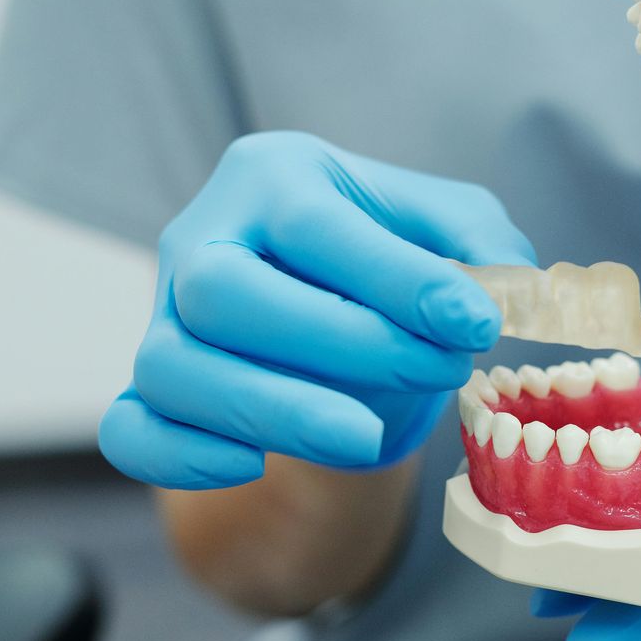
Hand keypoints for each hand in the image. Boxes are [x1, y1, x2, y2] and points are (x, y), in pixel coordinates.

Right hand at [101, 132, 536, 487]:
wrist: (337, 333)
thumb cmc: (390, 270)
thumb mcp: (451, 234)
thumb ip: (484, 248)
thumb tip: (510, 288)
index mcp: (271, 177)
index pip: (317, 226)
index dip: (397, 279)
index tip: (476, 323)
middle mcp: (199, 239)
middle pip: (221, 293)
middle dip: (336, 343)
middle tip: (436, 372)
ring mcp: (161, 318)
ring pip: (171, 368)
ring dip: (273, 411)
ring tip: (366, 438)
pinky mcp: (147, 392)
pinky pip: (131, 431)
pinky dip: (184, 456)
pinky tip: (256, 463)